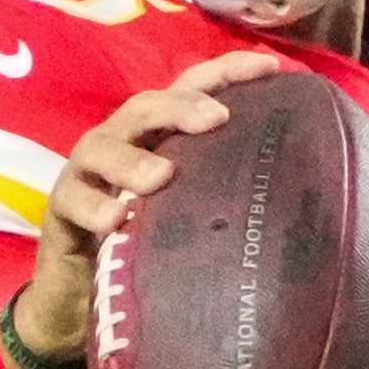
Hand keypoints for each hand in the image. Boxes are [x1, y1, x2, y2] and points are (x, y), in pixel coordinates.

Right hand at [10, 48, 279, 363]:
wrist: (79, 299)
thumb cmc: (148, 250)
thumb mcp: (194, 219)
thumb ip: (229, 200)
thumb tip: (307, 207)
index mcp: (159, 137)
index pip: (192, 90)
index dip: (228, 73)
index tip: (272, 69)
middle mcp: (122, 143)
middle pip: (148, 108)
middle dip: (182, 108)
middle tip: (217, 119)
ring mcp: (87, 173)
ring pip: (104, 147)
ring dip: (134, 159)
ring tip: (162, 177)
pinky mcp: (61, 209)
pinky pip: (74, 201)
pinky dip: (95, 206)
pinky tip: (118, 219)